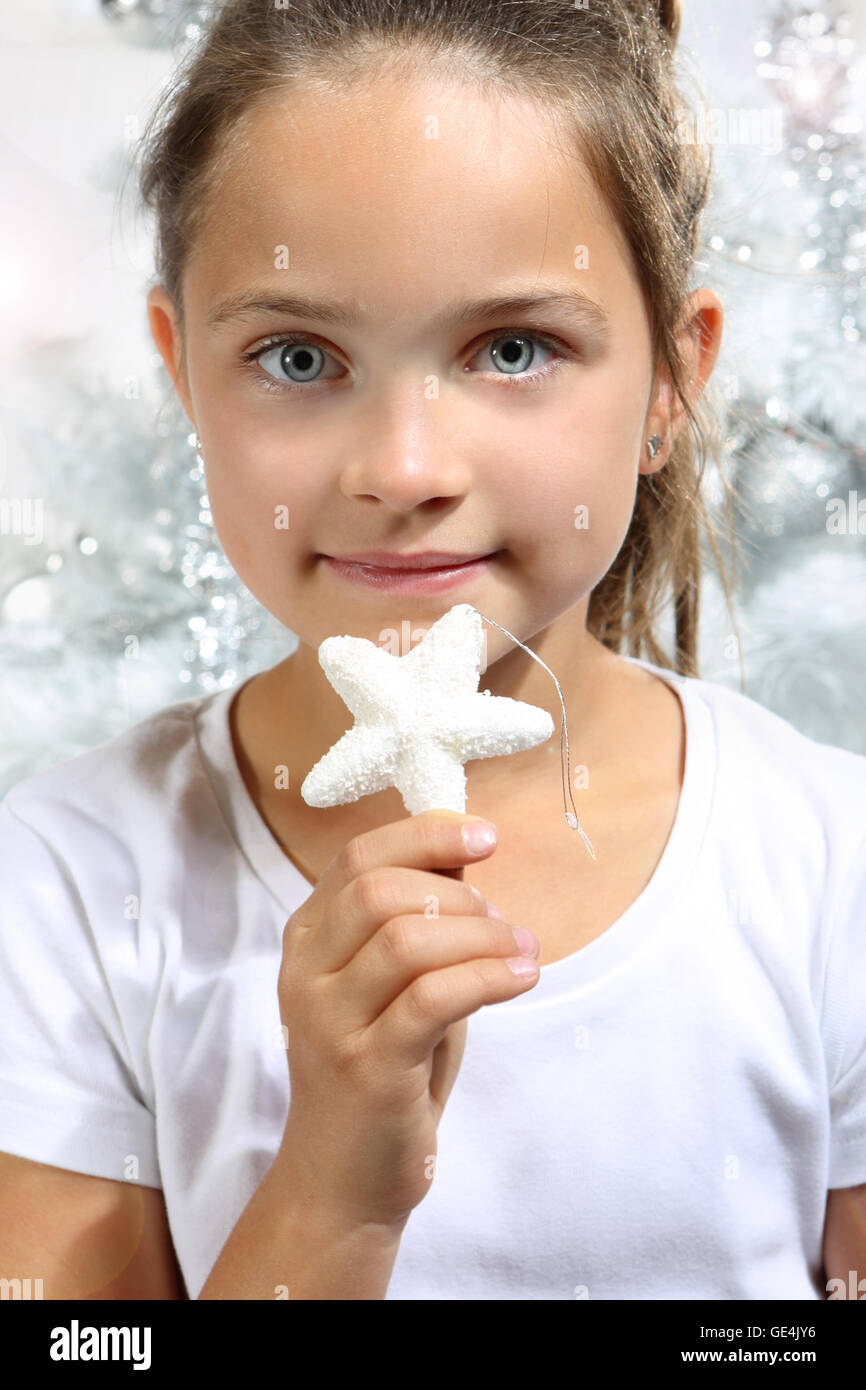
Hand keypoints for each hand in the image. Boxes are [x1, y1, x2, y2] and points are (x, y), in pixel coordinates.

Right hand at [274, 809, 538, 1230]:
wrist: (344, 1177)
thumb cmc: (382, 1066)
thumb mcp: (392, 982)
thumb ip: (418, 918)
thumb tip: (465, 851)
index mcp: (307, 938)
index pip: (359, 857)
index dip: (426, 834)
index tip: (486, 837)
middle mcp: (304, 973)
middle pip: (380, 891)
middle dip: (459, 895)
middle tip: (502, 925)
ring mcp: (328, 1021)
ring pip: (406, 941)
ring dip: (481, 937)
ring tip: (522, 952)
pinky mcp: (365, 1067)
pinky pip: (432, 998)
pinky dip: (488, 978)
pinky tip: (522, 979)